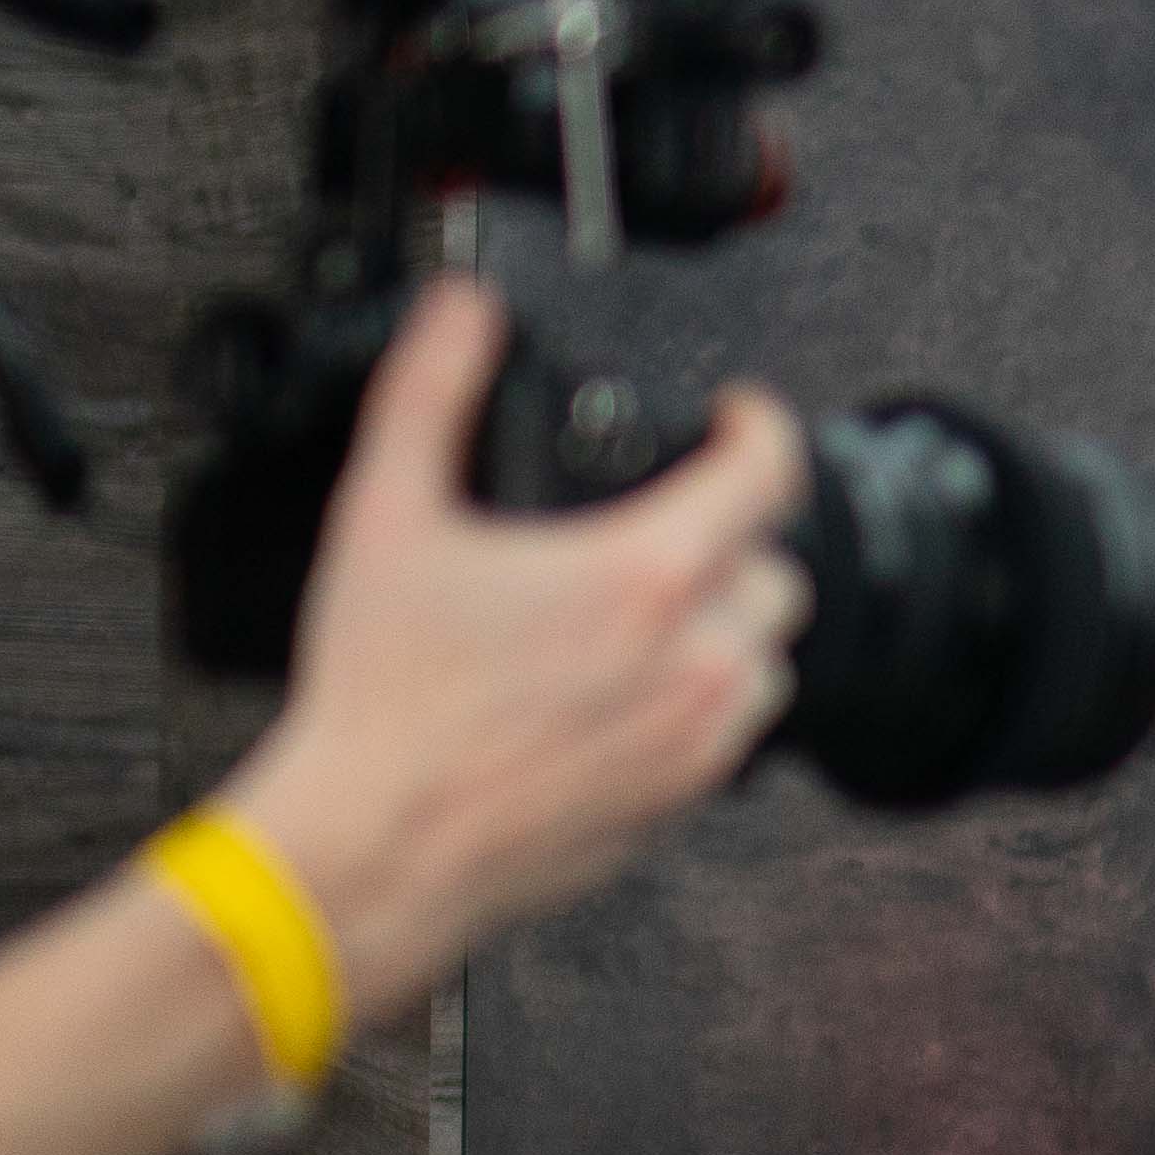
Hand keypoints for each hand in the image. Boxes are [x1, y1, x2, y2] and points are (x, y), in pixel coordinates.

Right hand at [212, 283, 806, 1022]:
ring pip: (765, 661)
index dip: (760, 424)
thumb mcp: (387, 515)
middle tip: (664, 528)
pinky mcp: (683, 803)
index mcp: (646, 576)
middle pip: (776, 570)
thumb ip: (430, 392)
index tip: (738, 416)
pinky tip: (625, 692)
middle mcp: (696, 659)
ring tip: (642, 615)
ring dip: (723, 627)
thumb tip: (460, 312)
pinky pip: (731, 737)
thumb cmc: (381, 698)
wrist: (378, 842)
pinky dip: (699, 702)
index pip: (768, 471)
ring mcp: (700, 739)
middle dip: (732, 538)